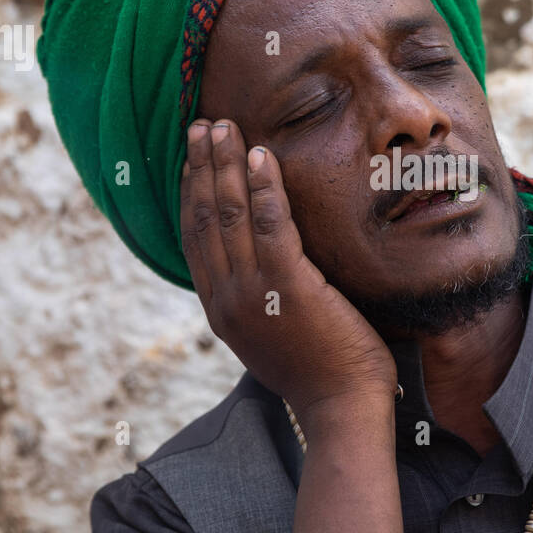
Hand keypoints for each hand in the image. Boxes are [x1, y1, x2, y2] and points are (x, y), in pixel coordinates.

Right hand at [179, 119, 398, 425]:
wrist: (341, 407)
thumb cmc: (320, 371)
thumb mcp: (273, 332)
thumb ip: (260, 298)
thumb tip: (264, 265)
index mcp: (220, 309)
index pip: (195, 238)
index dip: (190, 192)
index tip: (191, 157)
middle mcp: (225, 298)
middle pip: (204, 217)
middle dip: (202, 166)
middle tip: (203, 126)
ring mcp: (253, 292)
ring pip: (229, 213)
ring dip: (225, 164)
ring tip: (225, 127)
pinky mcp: (287, 286)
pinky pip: (270, 224)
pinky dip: (262, 186)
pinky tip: (261, 156)